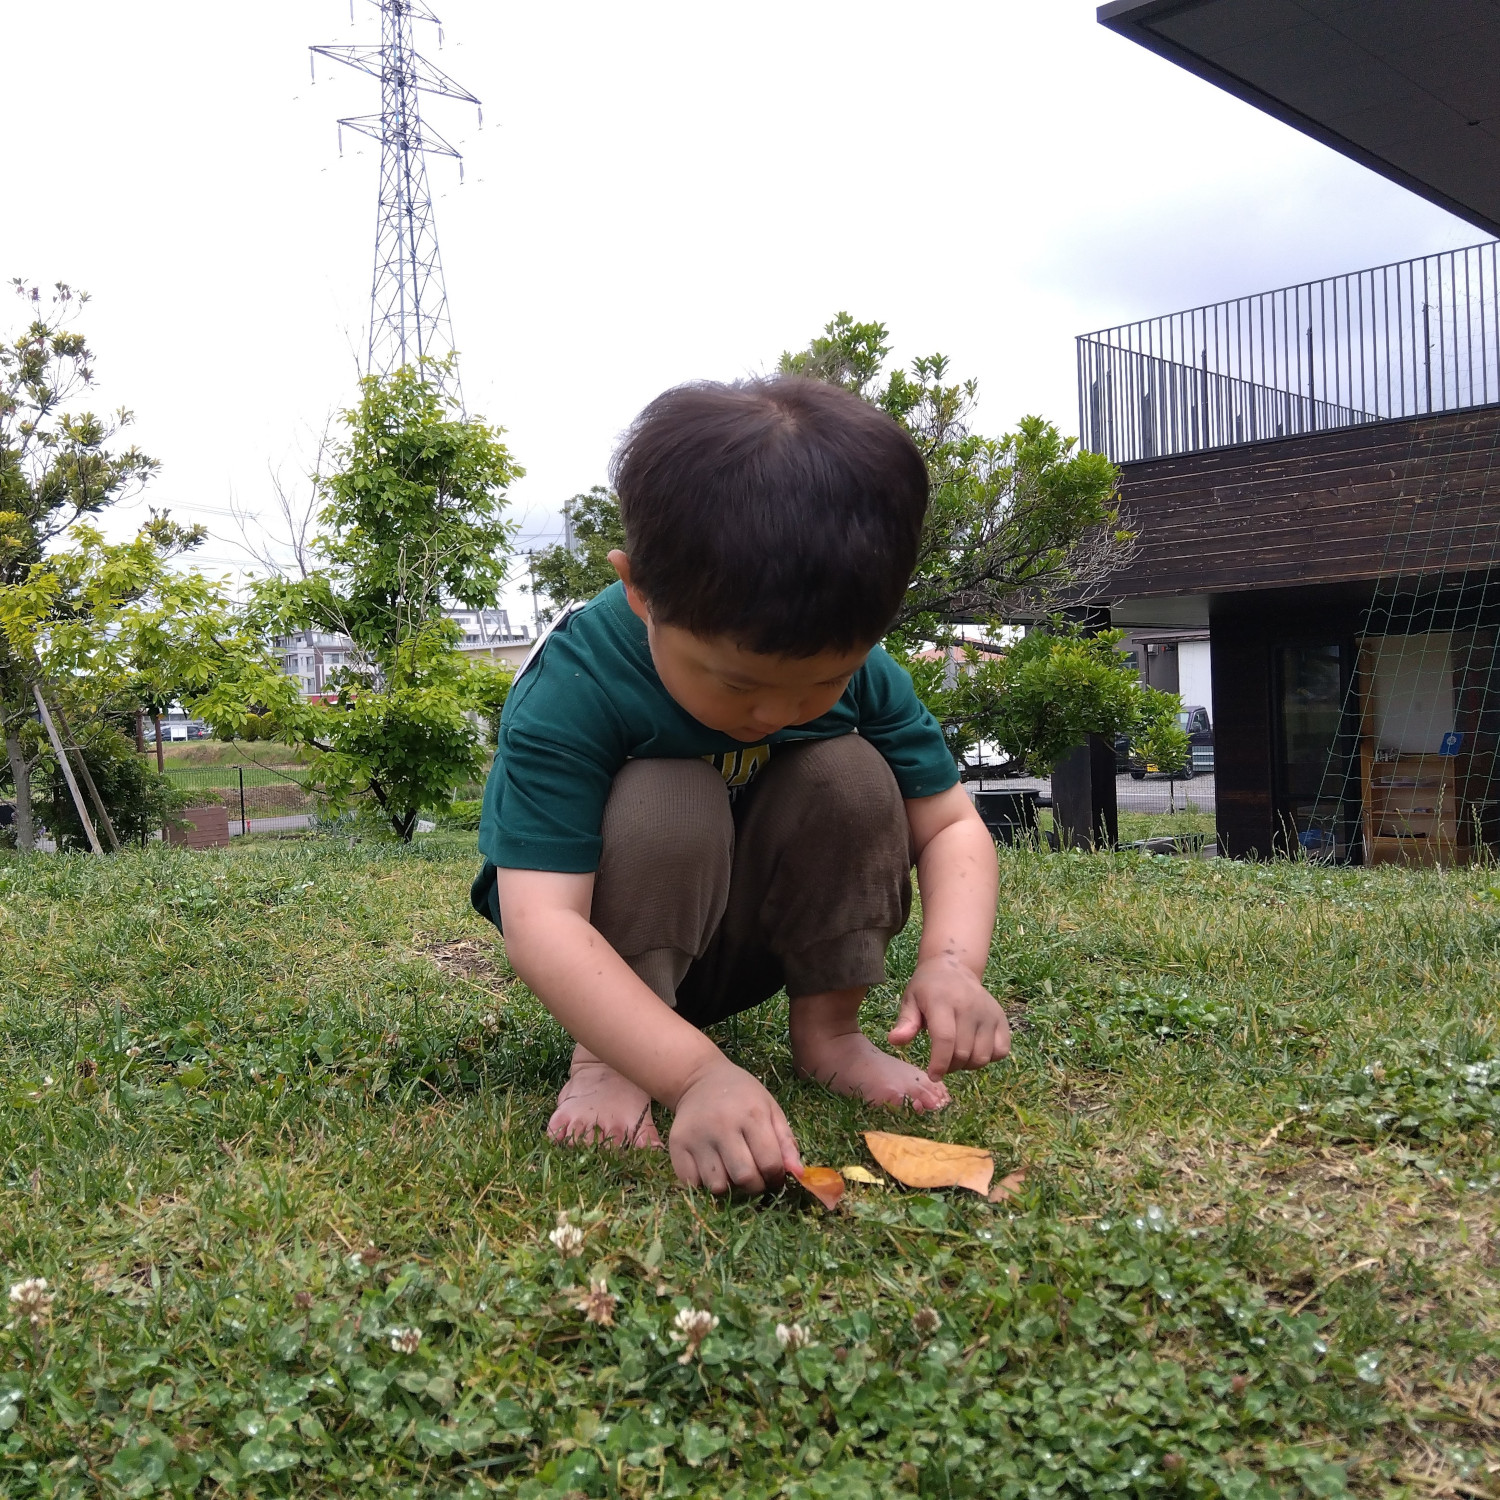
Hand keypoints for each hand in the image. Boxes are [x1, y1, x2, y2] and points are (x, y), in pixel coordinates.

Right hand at [667, 1059, 802, 1194]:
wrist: (699, 1079)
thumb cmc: (741, 1095)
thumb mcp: (770, 1108)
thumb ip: (786, 1141)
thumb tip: (800, 1175)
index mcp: (752, 1114)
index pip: (770, 1163)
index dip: (776, 1177)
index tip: (773, 1176)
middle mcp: (723, 1125)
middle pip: (744, 1178)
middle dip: (755, 1186)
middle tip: (754, 1178)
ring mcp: (697, 1136)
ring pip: (718, 1185)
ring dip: (729, 1186)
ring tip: (731, 1170)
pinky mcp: (677, 1145)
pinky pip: (692, 1183)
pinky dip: (703, 1183)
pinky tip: (710, 1168)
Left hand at [887, 956, 1010, 1079]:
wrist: (954, 968)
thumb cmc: (928, 988)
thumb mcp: (910, 1000)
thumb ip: (905, 1022)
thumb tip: (894, 1041)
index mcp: (943, 1001)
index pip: (945, 1039)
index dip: (939, 1063)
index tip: (933, 1075)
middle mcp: (969, 1007)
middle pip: (963, 1052)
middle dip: (950, 1066)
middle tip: (941, 1063)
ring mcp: (988, 1013)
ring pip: (982, 1056)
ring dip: (968, 1065)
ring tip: (956, 1056)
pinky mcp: (1001, 1019)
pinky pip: (1001, 1051)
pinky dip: (988, 1058)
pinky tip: (974, 1050)